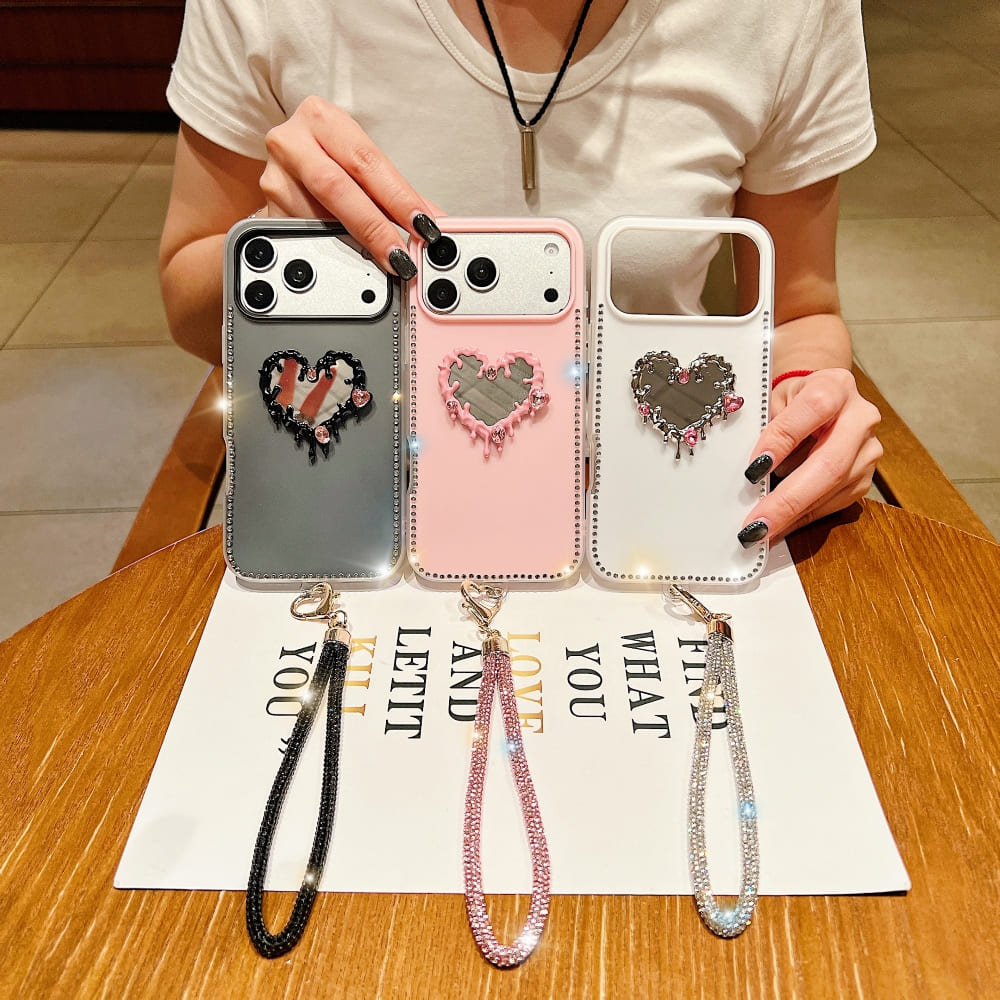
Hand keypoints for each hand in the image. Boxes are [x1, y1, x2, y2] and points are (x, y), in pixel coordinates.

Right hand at [259, 95, 442, 278]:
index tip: (423, 224)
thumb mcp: (361, 164)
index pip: (367, 161)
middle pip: (337, 187)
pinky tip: (351, 258)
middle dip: (375, 226)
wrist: (286, 162)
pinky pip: (304, 234)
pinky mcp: (266, 208)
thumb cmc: (330, 158)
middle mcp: (291, 140)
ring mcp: (274, 175)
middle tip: (401, 255)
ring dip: (354, 243)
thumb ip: (397, 194)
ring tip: (382, 259)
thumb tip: (435, 222)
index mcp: (322, 119)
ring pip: (317, 216)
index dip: (397, 197)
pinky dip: (333, 248)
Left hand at [738, 368, 881, 544]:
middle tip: (756, 524)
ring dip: (793, 514)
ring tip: (760, 531)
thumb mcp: (773, 399)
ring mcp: (869, 448)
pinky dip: (804, 517)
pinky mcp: (867, 475)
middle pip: (829, 464)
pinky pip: (836, 502)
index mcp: (835, 386)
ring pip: (833, 489)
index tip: (752, 471)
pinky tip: (780, 526)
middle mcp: (860, 417)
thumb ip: (766, 428)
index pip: (813, 411)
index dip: (781, 442)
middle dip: (788, 500)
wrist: (821, 397)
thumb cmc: (791, 399)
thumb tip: (752, 475)